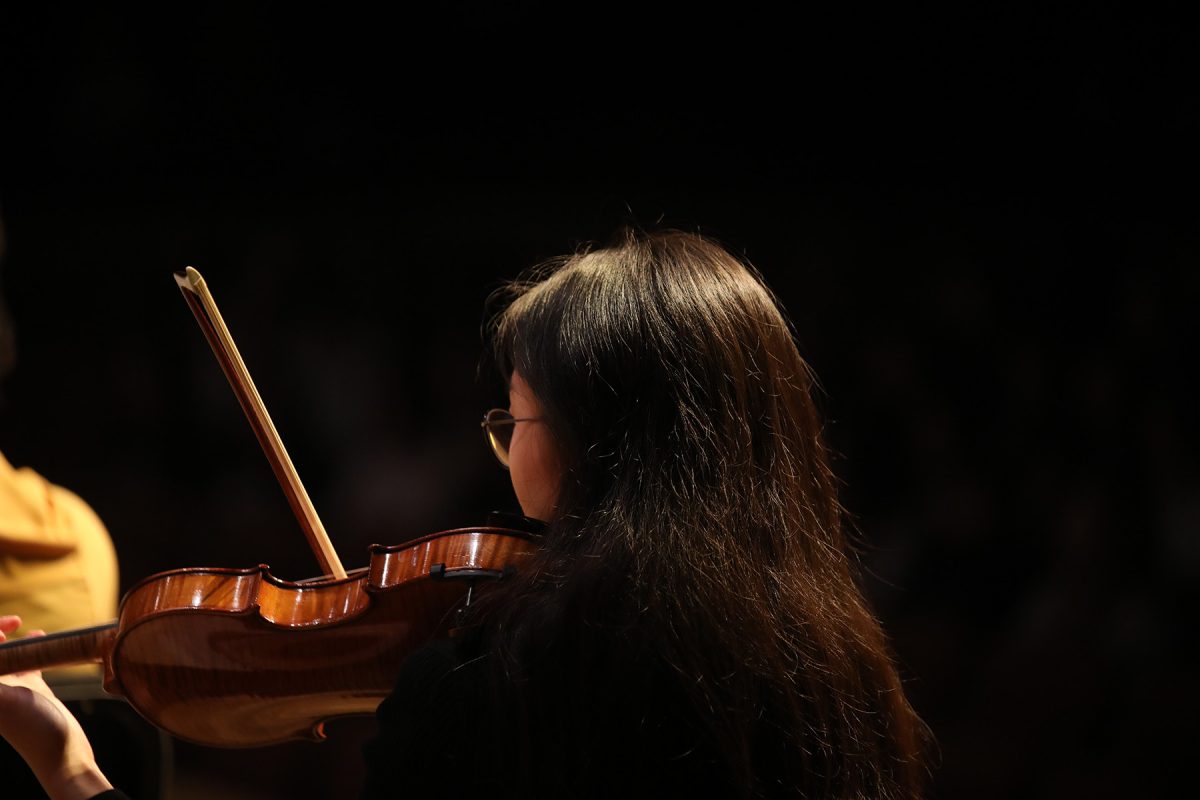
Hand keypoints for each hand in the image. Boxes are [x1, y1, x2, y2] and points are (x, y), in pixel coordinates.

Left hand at [0, 615, 112, 799]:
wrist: (61, 751)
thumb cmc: (31, 728)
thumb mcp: (3, 698)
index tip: (6, 629)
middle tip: (15, 622)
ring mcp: (11, 687)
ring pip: (8, 653)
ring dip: (12, 637)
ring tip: (22, 625)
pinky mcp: (33, 689)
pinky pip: (28, 660)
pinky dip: (33, 645)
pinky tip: (41, 635)